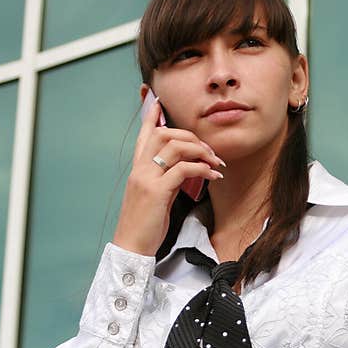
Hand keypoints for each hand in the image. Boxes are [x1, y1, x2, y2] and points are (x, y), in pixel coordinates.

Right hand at [112, 97, 225, 256]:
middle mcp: (139, 169)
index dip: (151, 116)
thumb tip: (184, 169)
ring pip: (175, 147)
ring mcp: (147, 178)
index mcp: (138, 169)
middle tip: (209, 150)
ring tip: (215, 162)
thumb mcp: (155, 197)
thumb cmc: (145, 224)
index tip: (158, 101)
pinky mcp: (156, 192)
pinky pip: (183, 169)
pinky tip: (212, 176)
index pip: (144, 135)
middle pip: (165, 134)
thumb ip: (165, 179)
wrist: (131, 246)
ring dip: (200, 151)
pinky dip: (202, 169)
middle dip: (191, 136)